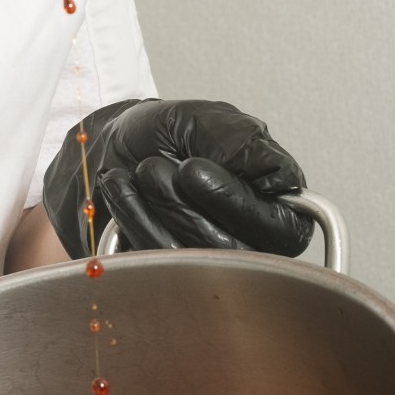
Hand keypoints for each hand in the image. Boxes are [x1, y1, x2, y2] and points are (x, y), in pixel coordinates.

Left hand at [42, 98, 311, 256]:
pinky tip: (123, 190)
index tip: (192, 171)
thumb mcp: (204, 121)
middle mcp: (251, 242)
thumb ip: (244, 143)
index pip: (280, 231)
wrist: (113, 147)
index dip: (235, 203)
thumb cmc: (164, 136)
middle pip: (232, 251)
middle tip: (155, 166)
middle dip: (183, 203)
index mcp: (277, 205)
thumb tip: (281, 177)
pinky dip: (134, 220)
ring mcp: (209, 265)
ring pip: (192, 259)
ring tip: (142, 171)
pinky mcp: (169, 274)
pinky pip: (157, 264)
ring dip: (159, 207)